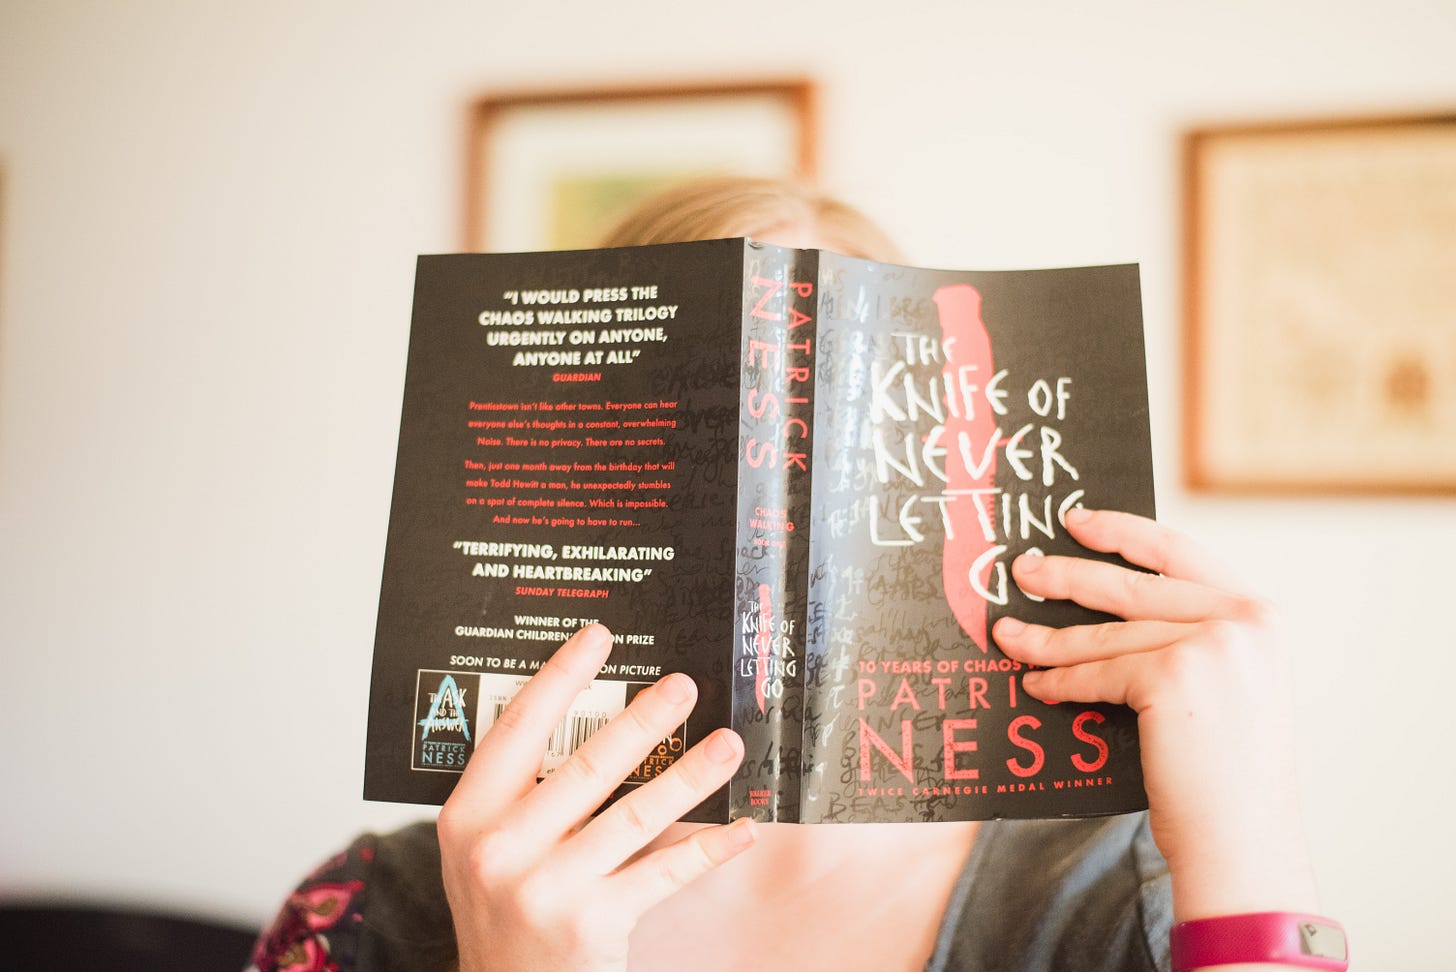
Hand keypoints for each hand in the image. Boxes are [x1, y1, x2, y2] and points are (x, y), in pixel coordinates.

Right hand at [437, 624, 754, 970]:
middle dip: (643, 720)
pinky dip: (707, 849)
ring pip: (634, 814)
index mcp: (469, 815)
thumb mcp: (489, 847)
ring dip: (690, 775)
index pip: (518, 729)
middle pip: (586, 765)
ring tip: (727, 745)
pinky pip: (662, 873)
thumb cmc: (503, 910)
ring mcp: (545, 887)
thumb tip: (600, 722)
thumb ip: (523, 794)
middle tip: (683, 686)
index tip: (598, 639)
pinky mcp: (590, 923)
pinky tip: (740, 829)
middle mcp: (501, 848)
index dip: (561, 678)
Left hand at [992, 508, 1318, 920]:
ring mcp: (1210, 644)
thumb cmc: (1226, 778)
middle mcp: (1243, 619)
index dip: (1124, 531)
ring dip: (1046, 638)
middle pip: (1132, 587)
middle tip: (1022, 568)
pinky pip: (1096, 672)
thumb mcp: (1228, 688)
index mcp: (1261, 615)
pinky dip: (1059, 680)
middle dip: (1066, 576)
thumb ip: (1189, 639)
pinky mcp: (1173, 676)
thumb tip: (1108, 612)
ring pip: (1105, 634)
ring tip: (1007, 636)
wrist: (1243, 842)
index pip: (1180, 553)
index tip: (1078, 521)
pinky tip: (1035, 684)